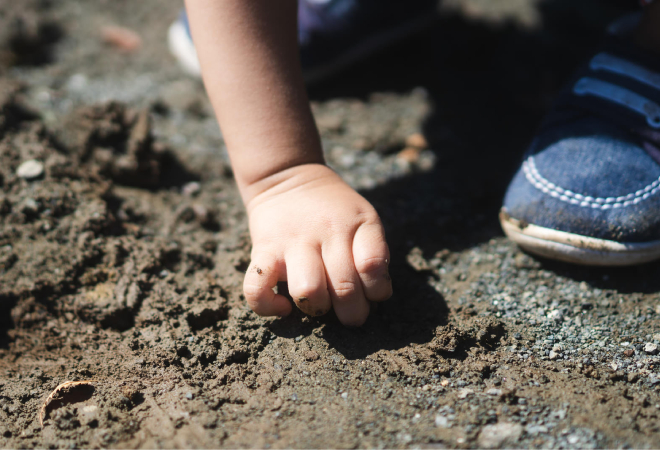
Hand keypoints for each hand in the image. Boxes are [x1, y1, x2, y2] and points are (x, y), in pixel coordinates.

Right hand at [243, 164, 391, 325]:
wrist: (288, 177)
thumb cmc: (334, 210)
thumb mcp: (364, 217)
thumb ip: (375, 253)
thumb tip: (374, 296)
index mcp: (356, 224)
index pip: (373, 267)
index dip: (377, 290)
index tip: (371, 291)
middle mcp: (325, 233)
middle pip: (344, 288)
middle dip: (352, 313)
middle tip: (349, 310)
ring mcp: (291, 243)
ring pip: (307, 291)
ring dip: (317, 308)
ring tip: (319, 303)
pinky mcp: (262, 253)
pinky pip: (257, 289)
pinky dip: (269, 307)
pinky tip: (284, 306)